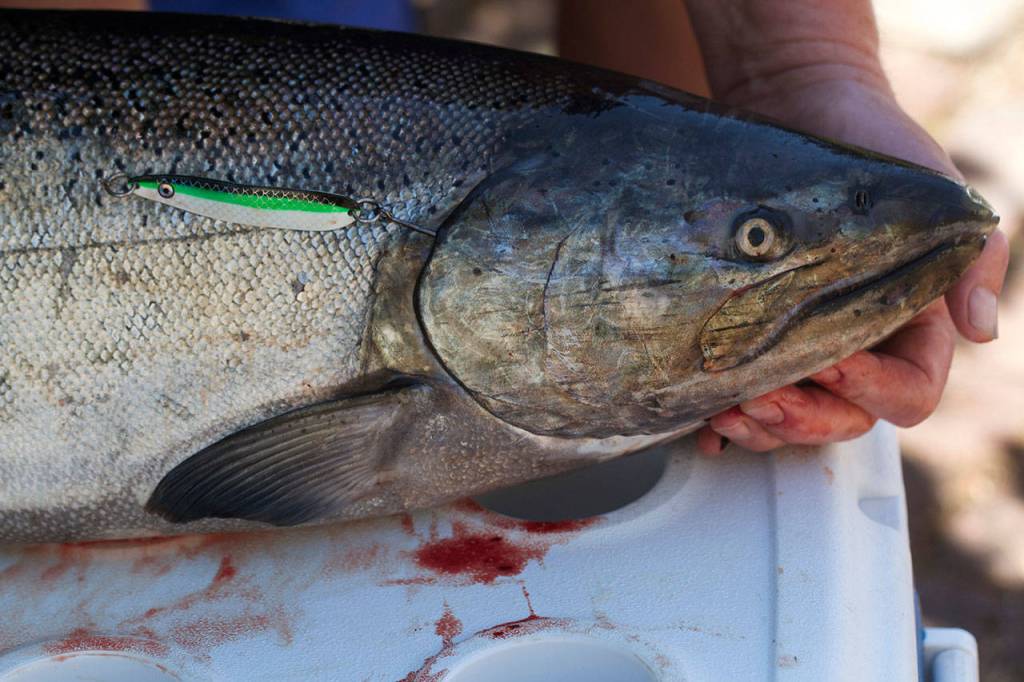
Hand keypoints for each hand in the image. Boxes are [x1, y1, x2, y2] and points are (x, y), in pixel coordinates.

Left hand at [685, 0, 1009, 453]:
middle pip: (842, 420)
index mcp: (913, 332)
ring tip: (725, 409)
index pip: (907, 395)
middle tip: (762, 397)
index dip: (872, 391)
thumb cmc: (884, 155)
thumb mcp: (941, 201)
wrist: (804, 108)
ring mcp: (802, 344)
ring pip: (790, 416)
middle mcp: (859, 348)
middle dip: (804, 419)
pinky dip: (724, 416)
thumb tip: (983, 332)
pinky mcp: (753, 334)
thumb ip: (969, 266)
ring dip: (761, 425)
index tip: (831, 361)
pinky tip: (701, 421)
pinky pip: (741, 393)